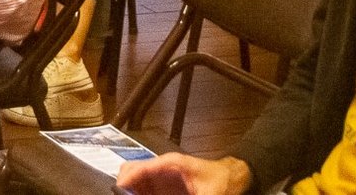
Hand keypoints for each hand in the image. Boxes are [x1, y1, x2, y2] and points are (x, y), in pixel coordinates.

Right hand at [117, 153, 252, 194]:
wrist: (236, 177)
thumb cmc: (223, 182)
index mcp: (170, 164)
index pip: (140, 168)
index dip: (127, 180)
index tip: (118, 191)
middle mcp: (162, 167)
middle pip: (132, 170)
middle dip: (124, 184)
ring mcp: (163, 176)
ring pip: (135, 179)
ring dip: (130, 189)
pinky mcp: (166, 186)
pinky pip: (144, 189)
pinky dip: (138, 193)